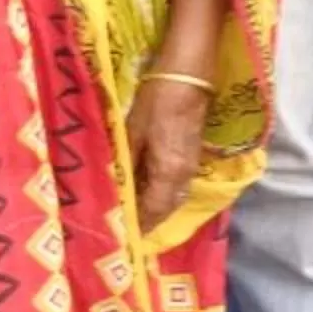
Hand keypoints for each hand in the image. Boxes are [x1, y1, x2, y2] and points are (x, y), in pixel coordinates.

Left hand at [126, 75, 210, 229]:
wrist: (189, 75)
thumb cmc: (156, 100)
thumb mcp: (133, 131)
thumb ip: (128, 161)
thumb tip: (119, 187)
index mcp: (169, 171)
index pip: (154, 209)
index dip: (139, 224)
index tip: (123, 236)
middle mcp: (184, 174)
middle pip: (165, 207)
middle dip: (147, 219)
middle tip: (125, 227)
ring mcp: (191, 165)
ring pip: (172, 196)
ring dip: (154, 207)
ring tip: (132, 212)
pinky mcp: (192, 154)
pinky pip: (176, 184)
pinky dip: (161, 192)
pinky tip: (144, 189)